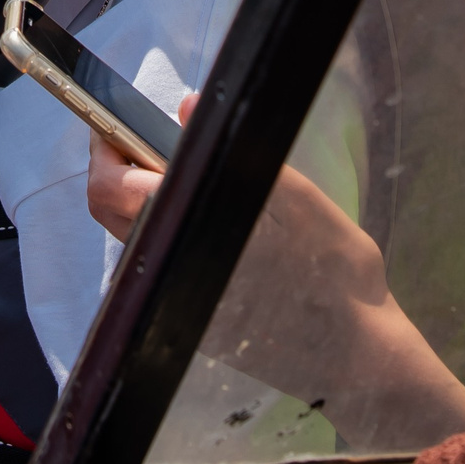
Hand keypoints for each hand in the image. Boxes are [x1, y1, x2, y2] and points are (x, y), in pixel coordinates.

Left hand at [84, 95, 464, 449]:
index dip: (106, 147)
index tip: (119, 122)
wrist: (358, 357)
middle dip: (119, 169)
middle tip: (150, 140)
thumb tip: (184, 106)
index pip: (109, 188)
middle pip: (111, 213)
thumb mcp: (296, 197)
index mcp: (186, 232)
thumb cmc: (334, 272)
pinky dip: (166, 232)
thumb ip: (234, 148)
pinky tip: (207, 220)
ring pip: (134, 238)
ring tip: (182, 175)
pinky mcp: (191, 323)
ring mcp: (176, 300)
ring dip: (142, 202)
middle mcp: (168, 271)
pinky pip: (158, 265)